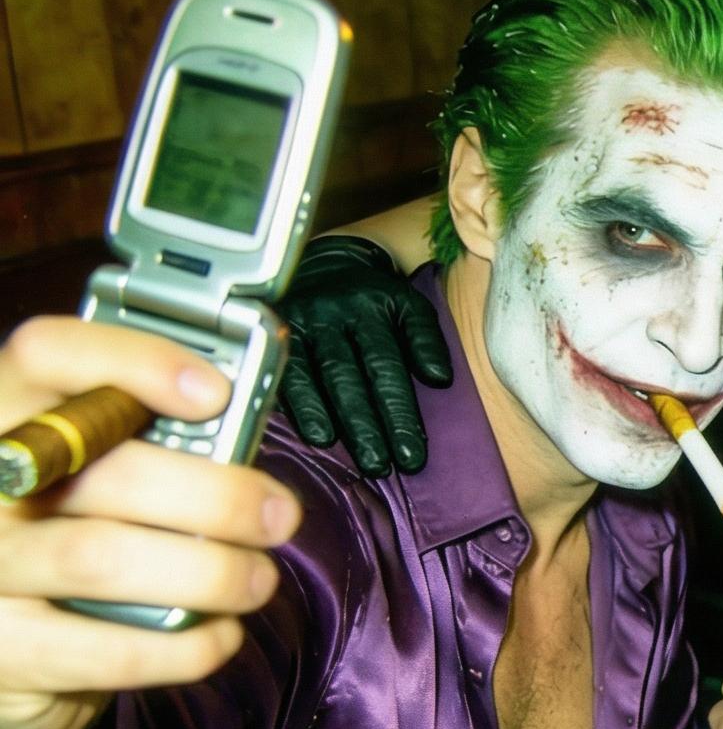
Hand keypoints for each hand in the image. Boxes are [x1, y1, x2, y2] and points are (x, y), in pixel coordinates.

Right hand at [0, 317, 298, 728]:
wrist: (11, 643)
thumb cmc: (74, 532)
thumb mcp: (97, 468)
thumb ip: (149, 440)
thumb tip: (243, 431)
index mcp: (6, 413)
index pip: (48, 353)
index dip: (135, 361)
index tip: (217, 393)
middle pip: (101, 471)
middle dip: (216, 496)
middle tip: (277, 515)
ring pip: (101, 558)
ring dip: (208, 574)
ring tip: (257, 579)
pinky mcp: (4, 651)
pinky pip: (106, 650)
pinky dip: (184, 646)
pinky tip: (220, 633)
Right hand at [277, 236, 450, 476]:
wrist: (323, 262)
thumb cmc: (373, 298)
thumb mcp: (406, 305)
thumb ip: (425, 338)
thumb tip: (440, 378)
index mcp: (373, 306)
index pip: (388, 366)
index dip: (401, 412)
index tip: (413, 452)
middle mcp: (335, 313)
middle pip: (354, 377)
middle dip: (371, 426)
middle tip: (384, 466)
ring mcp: (302, 323)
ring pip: (322, 379)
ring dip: (341, 422)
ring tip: (360, 458)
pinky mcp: (276, 334)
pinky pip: (288, 375)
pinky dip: (303, 407)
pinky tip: (318, 436)